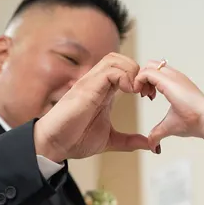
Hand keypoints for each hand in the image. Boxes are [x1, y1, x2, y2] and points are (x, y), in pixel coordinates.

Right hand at [33, 53, 152, 160]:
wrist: (54, 145)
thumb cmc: (75, 139)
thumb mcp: (110, 141)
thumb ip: (129, 141)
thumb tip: (150, 145)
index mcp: (104, 92)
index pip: (124, 70)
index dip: (140, 79)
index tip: (149, 96)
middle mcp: (97, 84)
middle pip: (120, 59)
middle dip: (138, 70)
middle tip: (146, 92)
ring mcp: (90, 84)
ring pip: (114, 59)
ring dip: (131, 71)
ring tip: (137, 91)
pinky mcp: (86, 88)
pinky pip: (109, 71)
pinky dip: (124, 77)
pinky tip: (129, 92)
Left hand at [134, 60, 203, 150]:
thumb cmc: (194, 122)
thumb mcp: (170, 126)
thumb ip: (158, 133)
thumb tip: (153, 146)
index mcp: (176, 84)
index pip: (157, 73)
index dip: (147, 82)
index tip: (148, 97)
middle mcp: (175, 77)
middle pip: (151, 65)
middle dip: (143, 78)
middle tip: (144, 95)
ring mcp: (172, 76)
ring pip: (149, 65)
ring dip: (140, 79)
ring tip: (143, 95)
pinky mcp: (168, 81)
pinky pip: (146, 72)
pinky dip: (138, 81)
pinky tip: (139, 94)